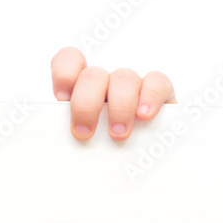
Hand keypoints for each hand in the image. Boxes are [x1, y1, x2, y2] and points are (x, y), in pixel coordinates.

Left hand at [51, 47, 175, 141]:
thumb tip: (67, 143)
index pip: (68, 60)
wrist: (143, 162)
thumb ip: (74, 133)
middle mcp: (105, 81)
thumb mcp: (85, 140)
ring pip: (124, 78)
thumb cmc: (104, 148)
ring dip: (119, 107)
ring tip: (118, 133)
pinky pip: (157, 82)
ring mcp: (131, 83)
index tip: (62, 97)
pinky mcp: (160, 90)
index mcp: (80, 89)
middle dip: (86, 104)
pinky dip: (150, 97)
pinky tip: (144, 115)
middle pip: (92, 76)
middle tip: (85, 132)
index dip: (64, 73)